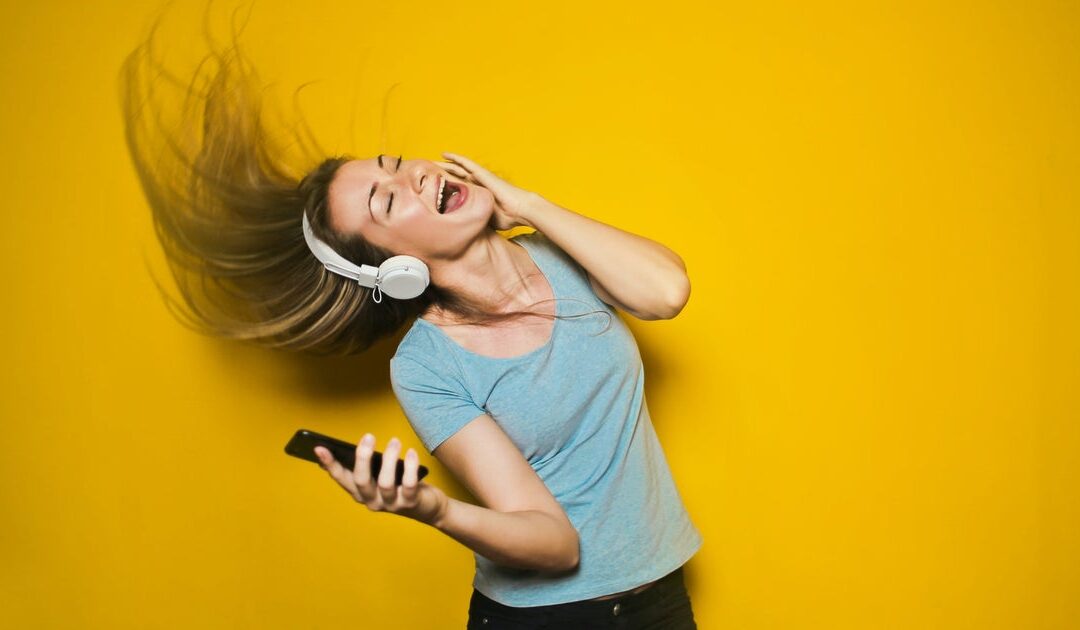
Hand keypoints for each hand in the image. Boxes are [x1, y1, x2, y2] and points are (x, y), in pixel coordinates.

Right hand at [314, 434, 447, 525]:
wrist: (428, 507)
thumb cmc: (401, 485)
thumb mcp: (381, 475)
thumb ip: (371, 465)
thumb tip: (361, 444)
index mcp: (361, 492)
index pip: (341, 478)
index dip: (330, 464)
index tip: (319, 448)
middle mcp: (372, 501)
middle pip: (361, 481)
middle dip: (362, 457)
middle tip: (368, 436)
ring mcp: (391, 504)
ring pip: (385, 483)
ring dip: (389, 459)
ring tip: (394, 441)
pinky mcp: (410, 503)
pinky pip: (409, 485)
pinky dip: (410, 467)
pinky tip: (411, 452)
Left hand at [438, 152, 540, 230]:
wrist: (519, 210)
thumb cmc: (506, 218)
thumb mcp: (484, 221)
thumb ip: (474, 223)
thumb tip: (463, 235)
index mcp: (476, 195)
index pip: (457, 189)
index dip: (444, 187)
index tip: (431, 189)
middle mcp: (477, 184)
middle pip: (455, 176)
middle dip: (441, 174)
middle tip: (425, 173)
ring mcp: (479, 178)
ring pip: (457, 168)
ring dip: (444, 164)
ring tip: (430, 161)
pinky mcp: (483, 174)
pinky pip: (467, 163)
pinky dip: (455, 158)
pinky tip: (445, 154)